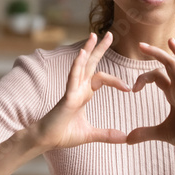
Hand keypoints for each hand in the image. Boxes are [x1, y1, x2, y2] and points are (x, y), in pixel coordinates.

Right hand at [28, 32, 130, 150]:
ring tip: (94, 35)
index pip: (101, 78)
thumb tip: (125, 138)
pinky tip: (82, 53)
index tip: (129, 88)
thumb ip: (107, 134)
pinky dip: (77, 65)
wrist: (45, 141)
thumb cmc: (63, 134)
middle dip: (100, 48)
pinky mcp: (67, 96)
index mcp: (84, 93)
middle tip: (110, 33)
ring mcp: (72, 90)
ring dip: (87, 49)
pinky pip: (73, 77)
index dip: (115, 80)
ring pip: (81, 65)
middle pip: (91, 63)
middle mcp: (78, 87)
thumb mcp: (90, 134)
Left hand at [127, 38, 174, 154]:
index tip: (133, 90)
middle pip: (169, 64)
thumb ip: (145, 133)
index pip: (157, 74)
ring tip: (171, 41)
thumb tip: (127, 139)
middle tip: (140, 44)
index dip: (143, 77)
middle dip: (156, 53)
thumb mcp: (162, 133)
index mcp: (173, 92)